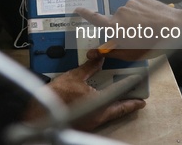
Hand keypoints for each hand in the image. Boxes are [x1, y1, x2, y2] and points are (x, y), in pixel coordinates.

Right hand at [24, 58, 145, 130]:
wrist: (40, 111)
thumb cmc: (57, 96)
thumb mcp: (75, 76)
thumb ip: (90, 67)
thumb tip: (100, 58)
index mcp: (99, 103)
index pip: (121, 98)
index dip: (132, 96)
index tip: (141, 95)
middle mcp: (97, 115)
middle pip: (118, 110)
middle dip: (128, 105)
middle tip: (138, 102)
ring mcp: (91, 121)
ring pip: (109, 114)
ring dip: (116, 107)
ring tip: (123, 101)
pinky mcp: (84, 123)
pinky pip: (99, 116)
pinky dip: (104, 109)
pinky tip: (101, 104)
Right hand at [75, 0, 181, 60]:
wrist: (176, 28)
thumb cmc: (154, 44)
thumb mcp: (131, 54)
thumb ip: (112, 52)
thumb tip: (95, 52)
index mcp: (115, 27)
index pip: (94, 19)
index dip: (84, 14)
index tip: (78, 9)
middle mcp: (119, 12)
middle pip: (116, 20)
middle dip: (123, 27)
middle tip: (137, 35)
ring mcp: (130, 4)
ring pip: (127, 13)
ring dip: (134, 19)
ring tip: (148, 28)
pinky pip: (136, 6)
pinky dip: (141, 12)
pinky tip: (152, 20)